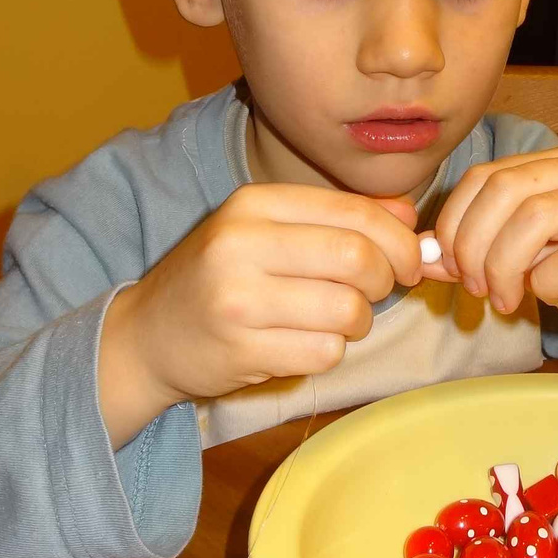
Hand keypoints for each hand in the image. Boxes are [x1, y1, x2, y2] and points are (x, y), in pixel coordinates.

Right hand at [99, 185, 421, 446]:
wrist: (148, 335)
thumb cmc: (221, 276)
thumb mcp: (268, 229)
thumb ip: (338, 217)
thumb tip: (410, 219)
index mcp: (253, 204)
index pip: (353, 213)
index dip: (398, 240)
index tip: (409, 260)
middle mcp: (242, 245)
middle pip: (357, 258)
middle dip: (385, 279)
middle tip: (378, 291)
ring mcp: (239, 301)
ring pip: (347, 310)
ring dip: (359, 321)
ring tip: (338, 319)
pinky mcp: (242, 351)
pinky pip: (325, 353)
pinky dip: (331, 351)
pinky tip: (307, 342)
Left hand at [421, 148, 557, 354]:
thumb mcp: (531, 262)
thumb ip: (481, 252)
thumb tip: (423, 256)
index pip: (487, 176)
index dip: (455, 222)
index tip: (450, 266)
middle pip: (507, 191)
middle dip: (474, 245)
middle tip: (475, 288)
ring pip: (536, 218)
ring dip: (505, 267)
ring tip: (505, 299)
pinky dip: (546, 285)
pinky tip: (550, 298)